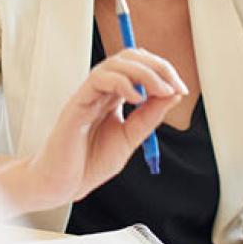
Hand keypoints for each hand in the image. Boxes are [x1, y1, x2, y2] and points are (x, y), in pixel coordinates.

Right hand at [23, 48, 186, 210]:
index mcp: (115, 95)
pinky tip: (137, 98)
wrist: (61, 185)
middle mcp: (102, 89)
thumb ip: (150, 116)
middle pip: (131, 58)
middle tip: (174, 86)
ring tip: (161, 91)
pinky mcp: (77, 103)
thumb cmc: (89, 163)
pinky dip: (122, 82)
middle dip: (158, 66)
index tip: (181, 89)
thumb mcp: (130, 138)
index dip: (163, 71)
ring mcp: (89, 93)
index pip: (141, 66)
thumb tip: (174, 94)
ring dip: (145, 72)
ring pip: (116, 63)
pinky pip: (99, 79)